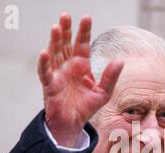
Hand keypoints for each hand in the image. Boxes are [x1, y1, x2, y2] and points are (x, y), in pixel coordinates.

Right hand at [37, 13, 123, 146]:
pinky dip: (44, 63)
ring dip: (54, 41)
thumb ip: (110, 77)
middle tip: (66, 15)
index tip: (86, 18)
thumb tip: (120, 61)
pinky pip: (45, 72)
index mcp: (81, 66)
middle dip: (66, 30)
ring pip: (54, 54)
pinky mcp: (50, 85)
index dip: (84, 32)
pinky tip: (44, 52)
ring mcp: (58, 74)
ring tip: (56, 27)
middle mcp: (68, 66)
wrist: (73, 124)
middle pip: (66, 44)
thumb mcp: (103, 93)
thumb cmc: (86, 107)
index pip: (82, 44)